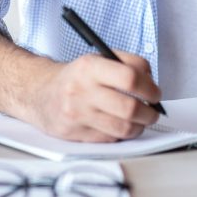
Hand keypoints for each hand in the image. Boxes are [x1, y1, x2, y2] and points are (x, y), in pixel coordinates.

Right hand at [31, 51, 160, 141]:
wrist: (41, 93)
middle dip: (149, 112)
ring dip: (139, 126)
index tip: (156, 93)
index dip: (149, 87)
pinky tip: (122, 126)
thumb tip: (151, 82)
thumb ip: (127, 63)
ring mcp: (77, 114)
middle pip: (128, 107)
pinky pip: (109, 139)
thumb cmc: (78, 76)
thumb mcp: (99, 57)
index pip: (129, 78)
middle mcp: (82, 90)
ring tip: (142, 120)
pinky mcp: (75, 134)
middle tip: (154, 111)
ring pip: (122, 128)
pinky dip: (121, 134)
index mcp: (90, 66)